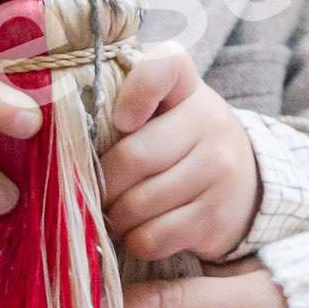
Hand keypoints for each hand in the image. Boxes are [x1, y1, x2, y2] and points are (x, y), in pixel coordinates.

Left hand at [102, 43, 261, 263]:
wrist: (247, 186)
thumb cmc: (181, 145)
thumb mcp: (165, 112)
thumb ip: (122, 104)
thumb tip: (62, 142)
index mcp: (188, 88)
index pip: (164, 66)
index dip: (136, 91)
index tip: (122, 121)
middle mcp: (210, 122)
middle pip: (132, 156)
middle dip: (103, 184)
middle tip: (99, 192)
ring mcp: (219, 170)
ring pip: (138, 203)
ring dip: (116, 218)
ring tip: (120, 214)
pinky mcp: (216, 216)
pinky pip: (153, 237)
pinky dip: (137, 241)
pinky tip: (143, 231)